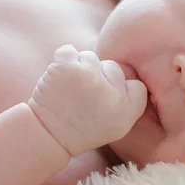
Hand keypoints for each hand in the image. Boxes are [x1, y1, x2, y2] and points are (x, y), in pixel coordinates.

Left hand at [28, 45, 147, 156]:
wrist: (48, 134)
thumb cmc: (82, 129)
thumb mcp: (118, 126)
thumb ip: (131, 102)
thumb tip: (131, 77)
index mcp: (126, 110)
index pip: (136, 85)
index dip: (119, 88)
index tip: (104, 99)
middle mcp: (111, 93)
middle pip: (113, 67)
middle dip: (99, 77)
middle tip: (85, 95)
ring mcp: (89, 77)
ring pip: (90, 57)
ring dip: (80, 67)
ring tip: (71, 87)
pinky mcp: (67, 67)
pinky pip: (69, 51)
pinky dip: (63, 60)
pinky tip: (60, 77)